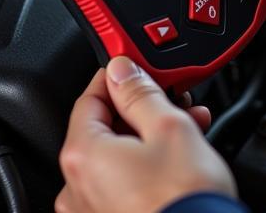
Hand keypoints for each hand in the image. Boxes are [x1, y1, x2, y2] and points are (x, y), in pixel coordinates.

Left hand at [56, 57, 235, 212]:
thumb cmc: (184, 202)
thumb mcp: (169, 128)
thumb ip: (141, 92)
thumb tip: (122, 71)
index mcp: (82, 156)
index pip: (89, 97)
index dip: (118, 77)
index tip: (138, 67)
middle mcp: (77, 189)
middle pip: (105, 129)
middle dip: (143, 109)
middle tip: (173, 98)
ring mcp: (92, 211)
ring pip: (118, 157)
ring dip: (151, 136)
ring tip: (189, 125)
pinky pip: (123, 184)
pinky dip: (147, 166)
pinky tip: (178, 157)